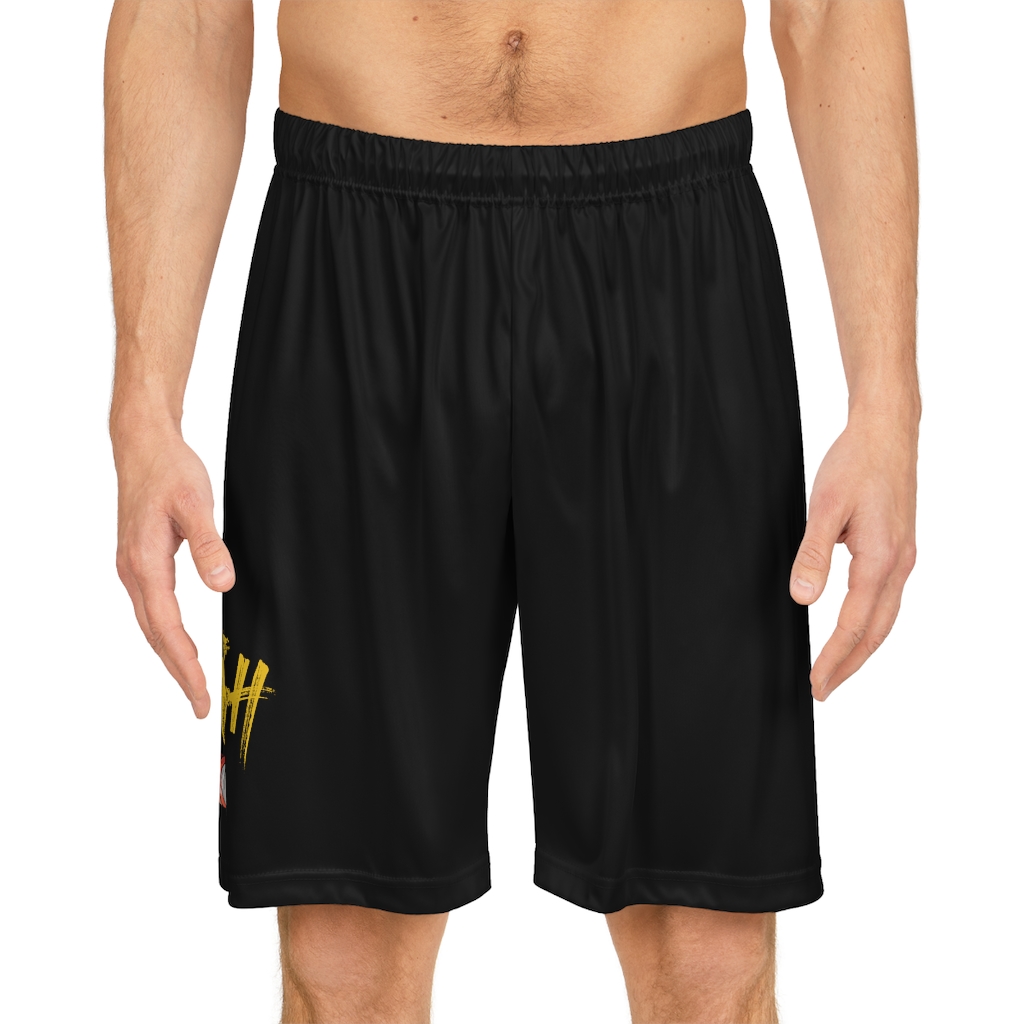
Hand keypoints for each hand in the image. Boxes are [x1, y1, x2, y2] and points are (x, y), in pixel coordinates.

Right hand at [114, 428, 234, 717]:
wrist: (143, 444)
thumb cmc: (169, 470)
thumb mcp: (196, 504)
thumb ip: (209, 545)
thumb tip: (222, 584)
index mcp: (145, 564)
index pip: (168, 629)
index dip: (186, 666)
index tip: (201, 694)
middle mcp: (133, 571)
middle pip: (155, 636)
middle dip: (178, 672)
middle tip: (200, 704)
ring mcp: (133, 567)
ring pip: (152, 625)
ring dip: (171, 656)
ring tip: (193, 682)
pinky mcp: (139, 560)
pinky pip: (152, 608)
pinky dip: (166, 632)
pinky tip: (181, 642)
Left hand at [789, 411, 917, 700]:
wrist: (886, 431)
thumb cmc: (856, 462)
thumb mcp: (825, 507)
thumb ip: (814, 554)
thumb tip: (803, 598)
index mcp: (881, 559)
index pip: (853, 625)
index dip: (833, 658)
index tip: (816, 682)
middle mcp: (899, 563)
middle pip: (876, 632)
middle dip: (849, 664)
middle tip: (824, 689)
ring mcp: (903, 556)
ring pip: (886, 618)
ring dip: (862, 647)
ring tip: (838, 668)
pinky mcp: (900, 547)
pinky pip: (888, 599)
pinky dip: (872, 623)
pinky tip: (856, 626)